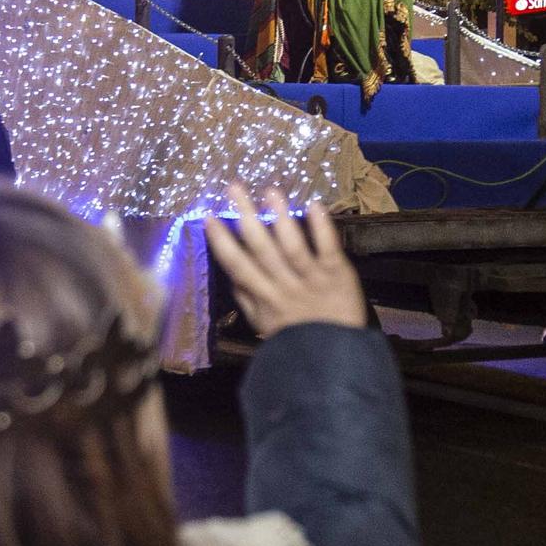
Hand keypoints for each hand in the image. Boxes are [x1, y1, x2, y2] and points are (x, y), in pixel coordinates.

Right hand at [205, 183, 366, 337]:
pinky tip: (314, 205)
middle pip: (261, 248)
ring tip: (270, 192)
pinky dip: (322, 228)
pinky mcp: (337, 275)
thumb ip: (246, 298)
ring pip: (292, 247)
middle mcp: (284, 285)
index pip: (238, 266)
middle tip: (234, 188)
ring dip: (281, 218)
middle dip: (246, 216)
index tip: (209, 217)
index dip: (222, 242)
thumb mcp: (263, 324)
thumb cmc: (296, 338)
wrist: (336, 358)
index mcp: (264, 296)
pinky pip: (328, 249)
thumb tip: (229, 273)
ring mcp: (311, 279)